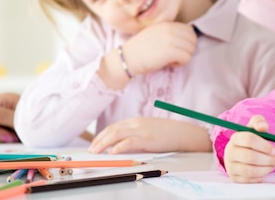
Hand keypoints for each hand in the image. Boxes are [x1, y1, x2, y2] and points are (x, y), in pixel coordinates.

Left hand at [89, 117, 210, 153]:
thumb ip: (135, 134)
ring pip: (117, 134)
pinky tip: (112, 152)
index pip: (114, 127)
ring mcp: (142, 130)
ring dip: (103, 143)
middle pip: (112, 130)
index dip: (102, 135)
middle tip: (91, 150)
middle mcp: (137, 123)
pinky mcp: (147, 138)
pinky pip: (129, 142)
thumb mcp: (149, 130)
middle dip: (99, 140)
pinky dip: (118, 147)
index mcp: (137, 121)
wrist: (183, 133)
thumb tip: (120, 145)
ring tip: (96, 152)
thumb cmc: (168, 133)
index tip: (95, 144)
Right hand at [123, 22, 197, 74]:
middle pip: (193, 39)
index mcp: (166, 24)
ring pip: (191, 49)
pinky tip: (170, 64)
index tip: (177, 48)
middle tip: (176, 56)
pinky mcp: (170, 51)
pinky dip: (181, 63)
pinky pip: (186, 58)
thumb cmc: (141, 49)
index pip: (189, 30)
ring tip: (172, 60)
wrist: (127, 58)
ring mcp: (170, 39)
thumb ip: (169, 32)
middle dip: (187, 49)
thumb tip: (187, 38)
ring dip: (184, 57)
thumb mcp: (155, 34)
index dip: (186, 41)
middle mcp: (169, 29)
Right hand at [224, 115, 274, 182]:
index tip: (274, 150)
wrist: (243, 153)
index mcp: (235, 138)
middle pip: (249, 156)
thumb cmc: (252, 139)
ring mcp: (231, 167)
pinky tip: (266, 169)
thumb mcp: (255, 127)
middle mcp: (230, 153)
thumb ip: (259, 122)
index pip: (248, 139)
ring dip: (266, 168)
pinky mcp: (235, 179)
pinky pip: (250, 180)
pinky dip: (262, 176)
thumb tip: (263, 126)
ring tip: (274, 164)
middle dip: (267, 159)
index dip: (264, 145)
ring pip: (250, 170)